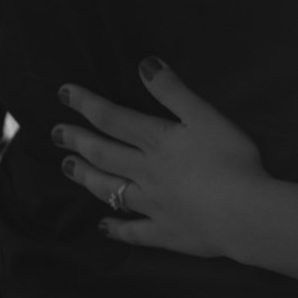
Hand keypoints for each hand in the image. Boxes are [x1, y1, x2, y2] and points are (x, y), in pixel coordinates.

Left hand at [54, 59, 266, 258]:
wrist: (242, 213)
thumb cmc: (230, 160)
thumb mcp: (205, 116)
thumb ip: (174, 91)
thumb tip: (144, 64)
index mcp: (156, 141)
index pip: (113, 119)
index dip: (87, 104)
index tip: (64, 93)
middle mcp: (146, 172)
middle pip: (105, 154)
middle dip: (79, 141)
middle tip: (55, 134)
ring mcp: (153, 205)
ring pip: (111, 190)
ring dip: (88, 178)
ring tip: (68, 168)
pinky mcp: (165, 232)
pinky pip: (134, 231)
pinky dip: (117, 228)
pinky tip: (103, 226)